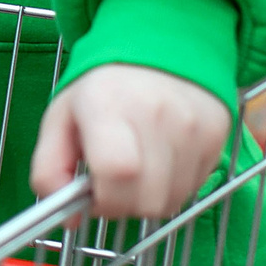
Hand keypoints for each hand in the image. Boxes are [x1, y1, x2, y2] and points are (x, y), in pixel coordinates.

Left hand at [30, 64, 231, 220]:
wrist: (157, 47)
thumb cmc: (102, 89)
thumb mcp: (60, 119)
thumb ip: (49, 169)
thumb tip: (68, 218)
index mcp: (108, 103)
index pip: (116, 171)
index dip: (102, 197)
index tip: (93, 189)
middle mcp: (156, 113)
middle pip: (145, 199)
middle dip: (122, 202)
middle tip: (112, 178)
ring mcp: (192, 125)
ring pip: (170, 202)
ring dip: (147, 196)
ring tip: (137, 163)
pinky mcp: (216, 136)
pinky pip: (192, 189)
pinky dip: (172, 186)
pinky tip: (161, 158)